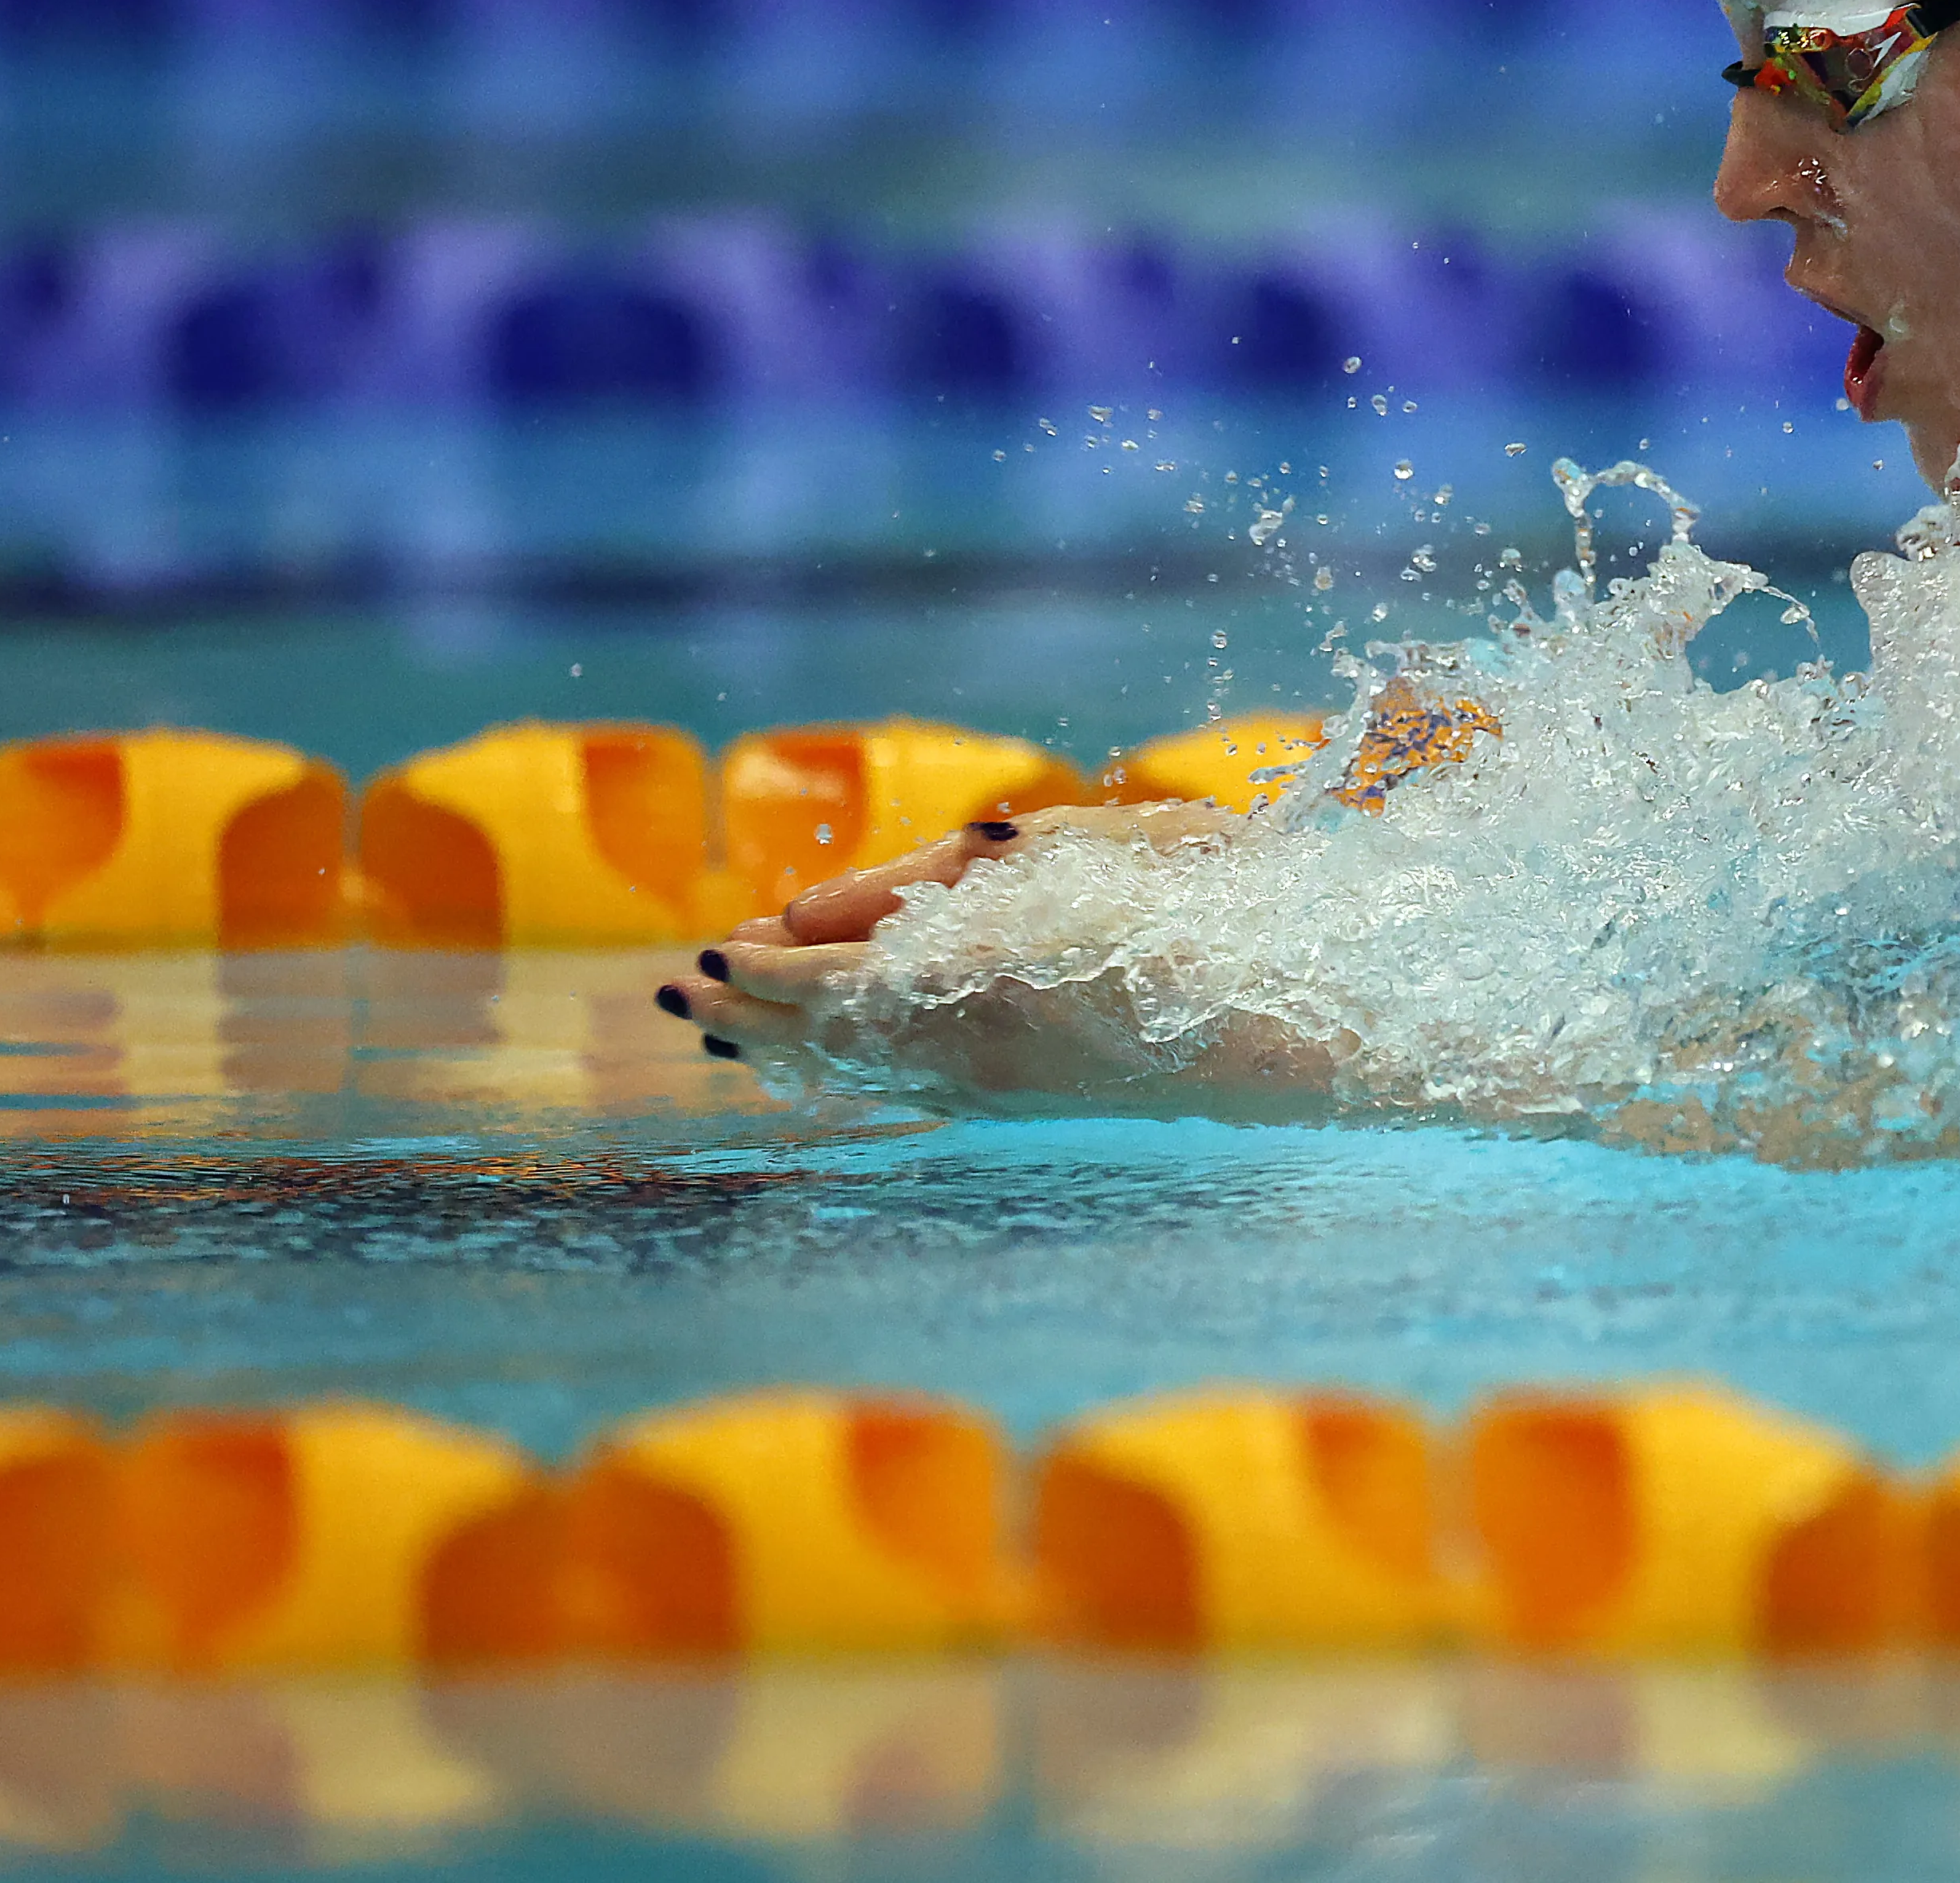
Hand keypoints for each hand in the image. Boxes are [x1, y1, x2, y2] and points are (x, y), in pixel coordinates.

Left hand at [659, 803, 1265, 1107]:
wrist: (1278, 1016)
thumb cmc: (1181, 906)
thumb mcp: (1060, 857)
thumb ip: (933, 878)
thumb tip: (811, 913)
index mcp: (966, 977)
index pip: (829, 978)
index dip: (766, 967)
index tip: (716, 947)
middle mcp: (963, 1043)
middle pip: (825, 1032)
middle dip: (749, 1014)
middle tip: (681, 999)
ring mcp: (990, 1084)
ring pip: (858, 1066)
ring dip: (785, 1046)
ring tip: (726, 1036)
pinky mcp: (1018, 1101)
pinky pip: (902, 1085)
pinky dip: (845, 1066)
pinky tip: (826, 1062)